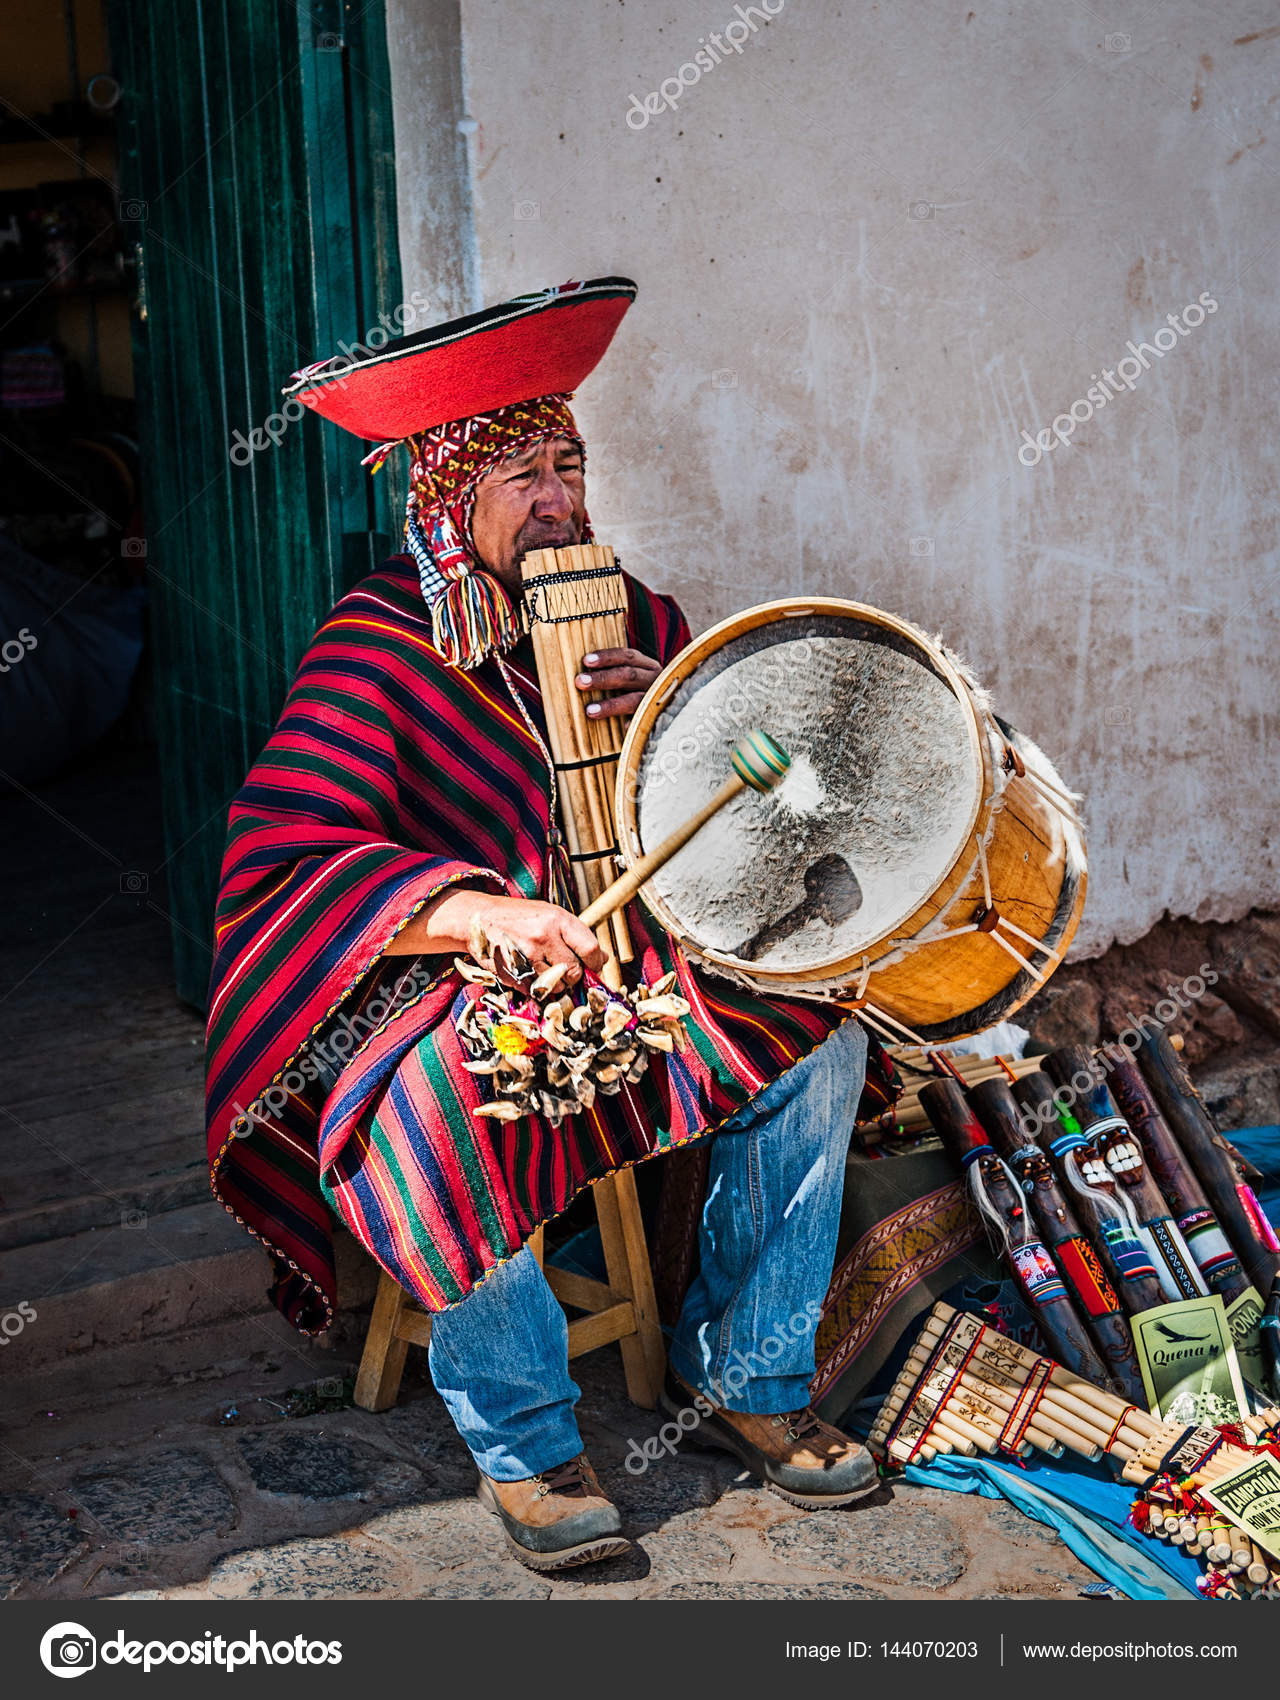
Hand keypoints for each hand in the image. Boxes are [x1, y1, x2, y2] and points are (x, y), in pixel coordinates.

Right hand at [391, 889, 604, 985]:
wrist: (477, 918)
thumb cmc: (518, 917)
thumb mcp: (550, 915)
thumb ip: (576, 936)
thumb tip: (602, 959)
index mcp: (558, 919)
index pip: (590, 949)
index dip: (594, 963)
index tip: (591, 966)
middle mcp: (544, 936)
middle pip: (574, 972)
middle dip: (572, 976)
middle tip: (561, 968)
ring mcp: (526, 956)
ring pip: (555, 985)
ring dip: (553, 984)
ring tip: (540, 967)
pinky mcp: (512, 973)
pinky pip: (534, 991)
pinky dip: (534, 987)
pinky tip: (526, 971)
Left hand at [575, 646, 661, 721]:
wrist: (672, 716)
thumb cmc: (641, 693)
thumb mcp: (634, 680)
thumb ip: (616, 676)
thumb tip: (582, 678)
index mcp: (648, 667)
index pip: (628, 656)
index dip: (607, 657)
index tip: (586, 661)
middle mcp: (655, 680)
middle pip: (629, 675)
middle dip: (603, 678)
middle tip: (580, 682)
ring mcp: (658, 700)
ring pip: (634, 700)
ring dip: (611, 705)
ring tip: (590, 710)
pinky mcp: (659, 719)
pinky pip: (645, 722)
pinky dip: (633, 724)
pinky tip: (621, 728)